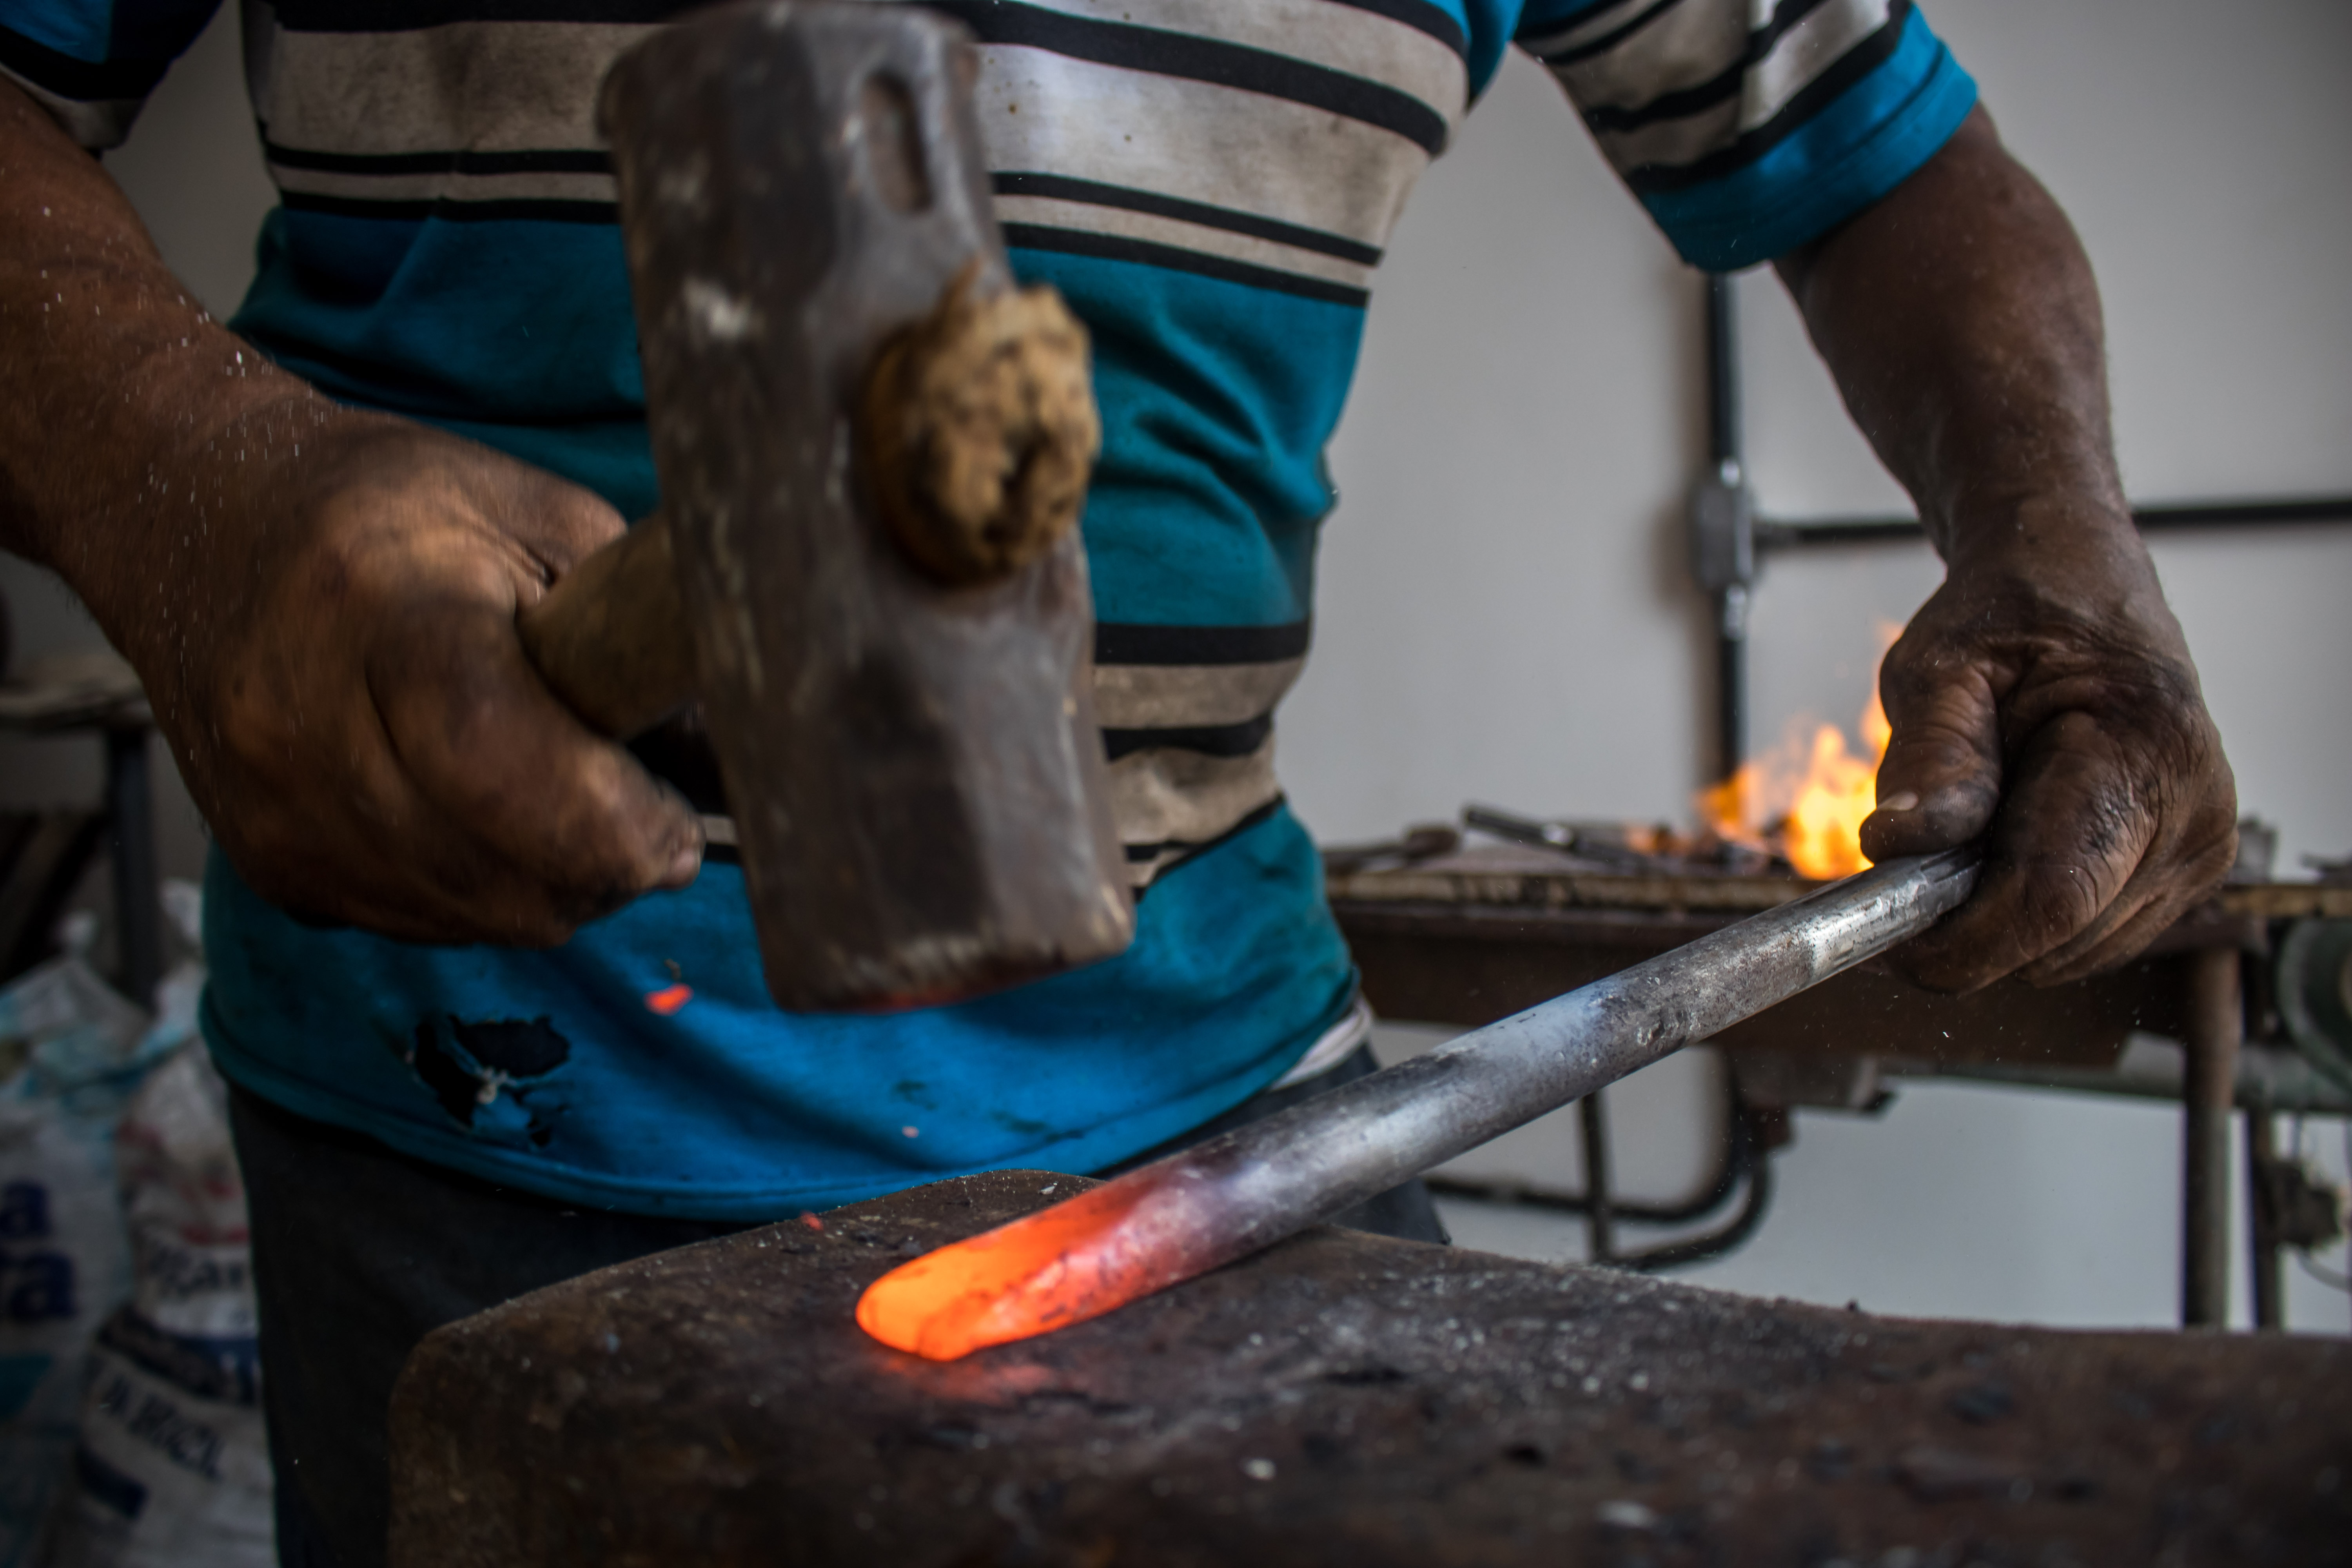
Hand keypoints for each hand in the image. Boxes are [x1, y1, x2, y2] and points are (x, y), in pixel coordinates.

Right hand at [145, 406, 703, 945]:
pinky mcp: (275, 871)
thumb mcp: (541, 524)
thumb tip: (744, 768)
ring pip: (483, 918)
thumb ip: (641, 644)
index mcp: (378, 608)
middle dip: (610, 865)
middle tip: (649, 815)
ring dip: (558, 883)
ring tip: (570, 798)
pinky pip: (431, 923)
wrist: (206, 533)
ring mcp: (279, 814)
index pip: (499, 758)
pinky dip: (491, 889)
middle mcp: (303, 725)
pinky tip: (490, 813)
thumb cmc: (397, 514)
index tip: (679, 823)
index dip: (616, 820)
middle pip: (508, 873)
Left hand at [1859, 500, 2236, 990]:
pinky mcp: (2182, 876)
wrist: (2078, 593)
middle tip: (1919, 868)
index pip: (2051, 897)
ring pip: (2070, 953)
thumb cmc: (2012, 620)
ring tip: (1977, 836)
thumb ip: (1930, 756)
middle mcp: (2192, 814)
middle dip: (1971, 927)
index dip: (1961, 940)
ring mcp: (2197, 851)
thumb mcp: (1943, 668)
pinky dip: (2032, 918)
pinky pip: (2087, 940)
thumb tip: (1899, 842)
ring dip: (2001, 922)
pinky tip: (2014, 846)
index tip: (1892, 941)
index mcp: (2145, 753)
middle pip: (2059, 938)